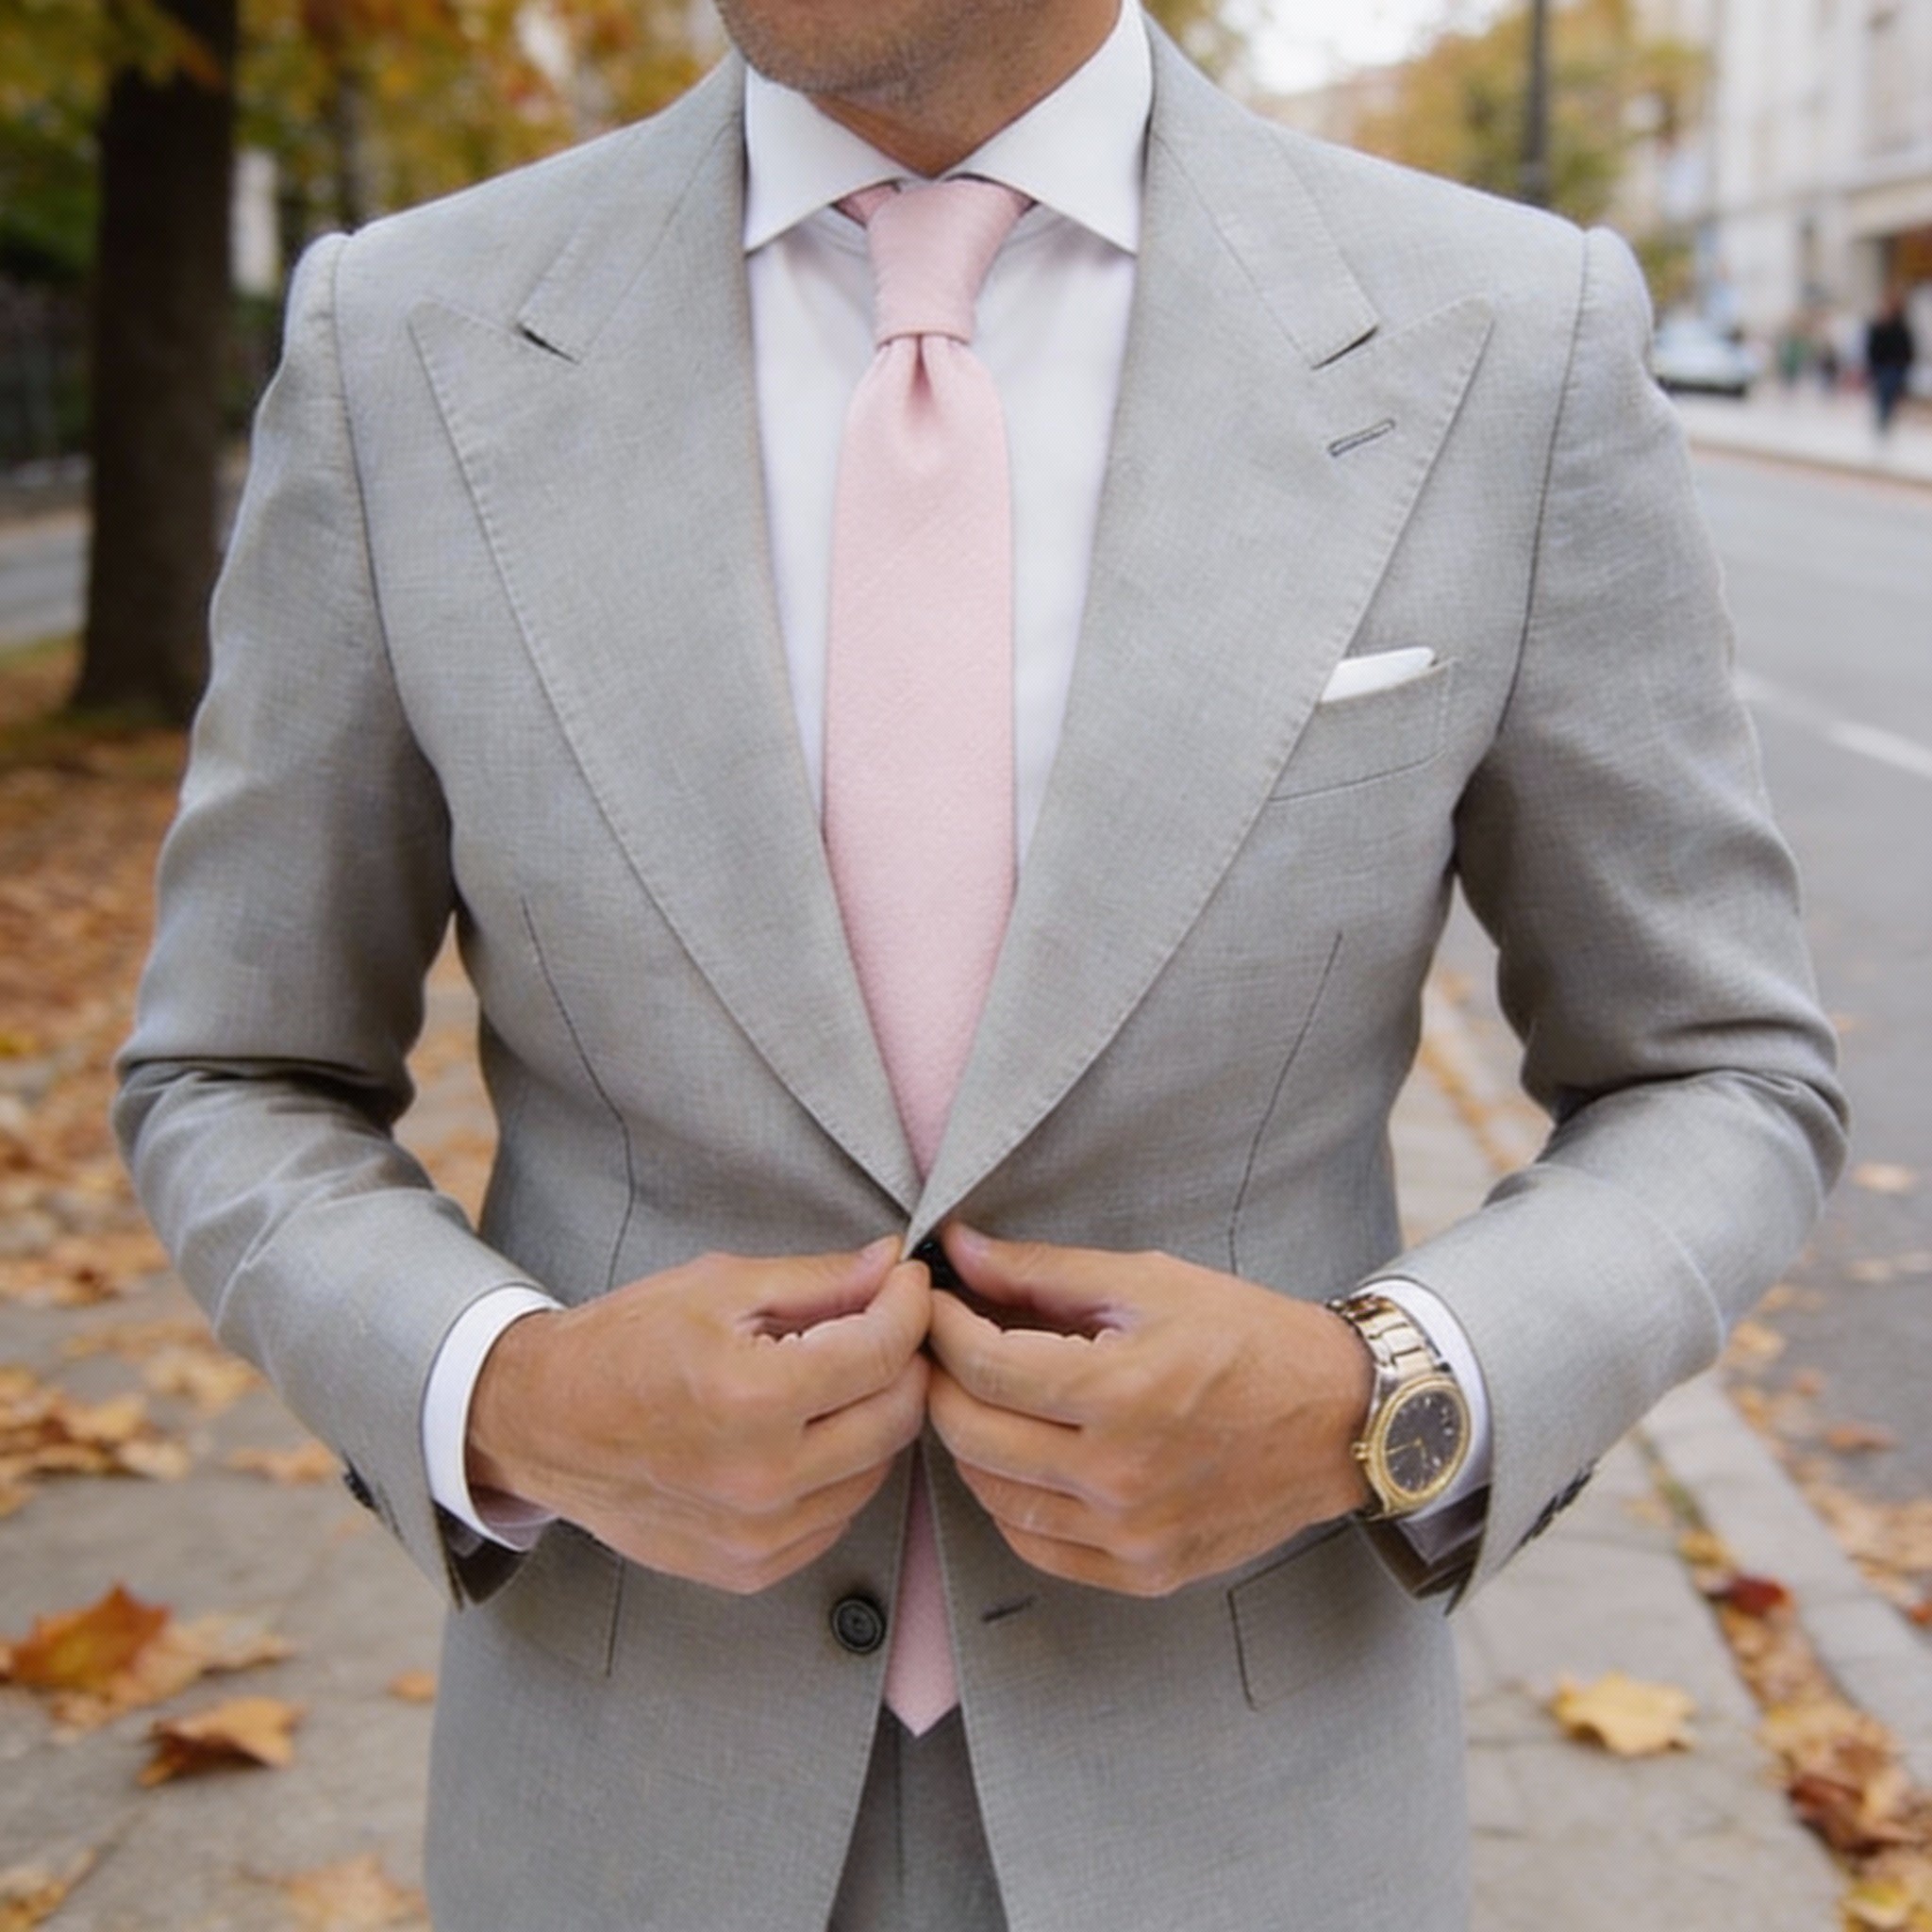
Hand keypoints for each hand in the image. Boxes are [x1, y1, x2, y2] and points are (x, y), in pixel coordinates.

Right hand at [466, 1239, 930, 1593]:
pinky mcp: (750, 1568)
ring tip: (838, 1376)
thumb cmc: (624, 1344)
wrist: (543, 1422)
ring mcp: (757, 1536)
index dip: (909, 1307)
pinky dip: (841, 1469)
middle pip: (896, 1416)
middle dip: (904, 1360)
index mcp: (753, 1398)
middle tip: (883, 1324)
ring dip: (875, 1416)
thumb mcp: (721, 1286)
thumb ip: (819, 1280)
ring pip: (876, 1470)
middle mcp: (762, 1479)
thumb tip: (892, 1265)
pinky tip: (807, 1431)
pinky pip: (836, 1515)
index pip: (883, 1353)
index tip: (906, 1283)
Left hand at [926, 1227, 1372, 1597]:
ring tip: (980, 1397)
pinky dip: (1010, 1501)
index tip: (934, 1302)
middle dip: (940, 1382)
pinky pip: (1037, 1546)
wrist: (1341, 1419)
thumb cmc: (1249, 1338)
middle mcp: (1119, 1476)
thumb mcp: (1148, 1282)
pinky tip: (1021, 1457)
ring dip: (969, 1442)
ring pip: (993, 1496)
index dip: (941, 1327)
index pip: (982, 1366)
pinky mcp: (1144, 1572)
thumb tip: (958, 1250)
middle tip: (942, 1347)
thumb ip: (1042, 1272)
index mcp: (1120, 1392)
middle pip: (972, 1435)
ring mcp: (1131, 1535)